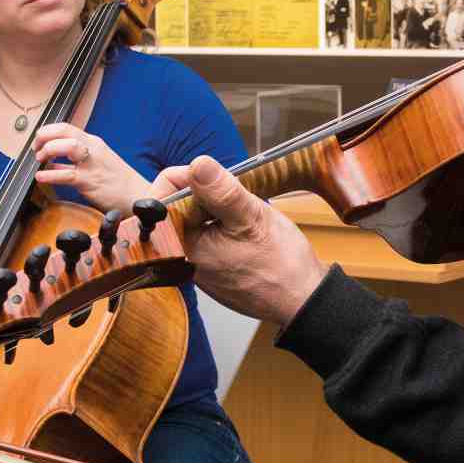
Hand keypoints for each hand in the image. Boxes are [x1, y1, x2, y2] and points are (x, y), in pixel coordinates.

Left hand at [33, 122, 151, 214]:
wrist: (138, 195)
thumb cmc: (117, 182)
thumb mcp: (98, 162)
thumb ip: (75, 159)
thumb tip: (51, 162)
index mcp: (94, 143)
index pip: (65, 127)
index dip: (47, 131)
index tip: (38, 141)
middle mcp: (93, 149)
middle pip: (64, 131)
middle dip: (43, 137)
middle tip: (36, 149)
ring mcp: (92, 164)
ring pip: (66, 147)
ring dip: (48, 150)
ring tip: (40, 160)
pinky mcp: (90, 181)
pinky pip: (66, 175)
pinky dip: (49, 175)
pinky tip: (41, 177)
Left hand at [154, 156, 327, 326]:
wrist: (302, 298)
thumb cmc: (281, 263)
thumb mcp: (251, 218)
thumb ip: (221, 192)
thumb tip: (198, 164)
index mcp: (182, 247)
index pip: (160, 198)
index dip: (186, 177)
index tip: (215, 177)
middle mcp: (183, 258)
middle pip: (177, 206)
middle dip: (205, 192)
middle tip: (234, 194)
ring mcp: (198, 264)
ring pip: (195, 219)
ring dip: (217, 206)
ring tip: (244, 211)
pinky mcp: (213, 267)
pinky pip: (209, 234)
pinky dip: (224, 223)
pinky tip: (247, 229)